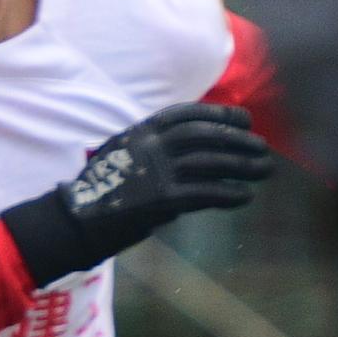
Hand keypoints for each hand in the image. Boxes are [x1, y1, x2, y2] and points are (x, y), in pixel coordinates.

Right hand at [0, 102, 276, 286]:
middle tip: (262, 148)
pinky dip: (228, 194)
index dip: (220, 115)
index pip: (188, 115)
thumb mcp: (123, 158)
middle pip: (205, 136)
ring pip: (210, 163)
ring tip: (263, 170)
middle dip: (238, 140)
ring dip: (242, 166)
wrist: (73, 221)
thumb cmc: (100, 193)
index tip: (245, 121)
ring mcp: (155, 172)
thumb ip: (154, 153)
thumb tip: (192, 160)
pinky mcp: (160, 200)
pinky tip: (244, 196)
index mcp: (141, 132)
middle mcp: (150, 146)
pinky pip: (204, 193)